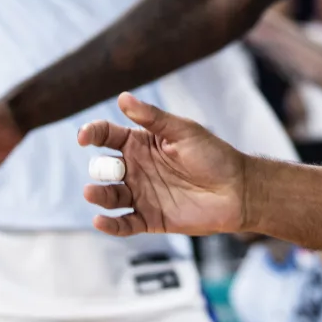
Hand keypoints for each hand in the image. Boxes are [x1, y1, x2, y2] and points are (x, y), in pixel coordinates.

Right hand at [76, 92, 247, 237]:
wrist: (238, 190)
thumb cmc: (213, 155)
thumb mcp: (183, 131)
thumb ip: (153, 118)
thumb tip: (123, 97)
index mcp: (141, 142)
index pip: (107, 135)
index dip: (92, 134)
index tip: (84, 138)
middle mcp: (137, 168)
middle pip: (104, 167)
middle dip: (99, 168)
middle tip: (112, 169)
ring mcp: (142, 194)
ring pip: (110, 196)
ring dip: (98, 195)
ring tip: (92, 193)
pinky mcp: (150, 218)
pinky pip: (124, 223)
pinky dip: (110, 224)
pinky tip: (100, 221)